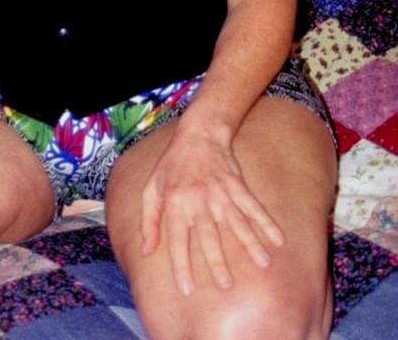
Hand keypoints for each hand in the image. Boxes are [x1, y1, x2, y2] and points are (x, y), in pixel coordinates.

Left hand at [141, 126, 283, 293]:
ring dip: (251, 244)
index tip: (187, 289)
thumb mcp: (152, 189)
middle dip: (218, 262)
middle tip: (226, 286)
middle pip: (209, 236)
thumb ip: (149, 221)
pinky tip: (278, 239)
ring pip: (237, 223)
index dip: (181, 264)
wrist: (198, 134)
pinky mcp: (237, 186)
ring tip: (263, 264)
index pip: (178, 239)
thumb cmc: (172, 165)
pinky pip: (253, 207)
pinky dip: (267, 223)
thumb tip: (146, 251)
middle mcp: (198, 200)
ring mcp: (220, 193)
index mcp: (175, 203)